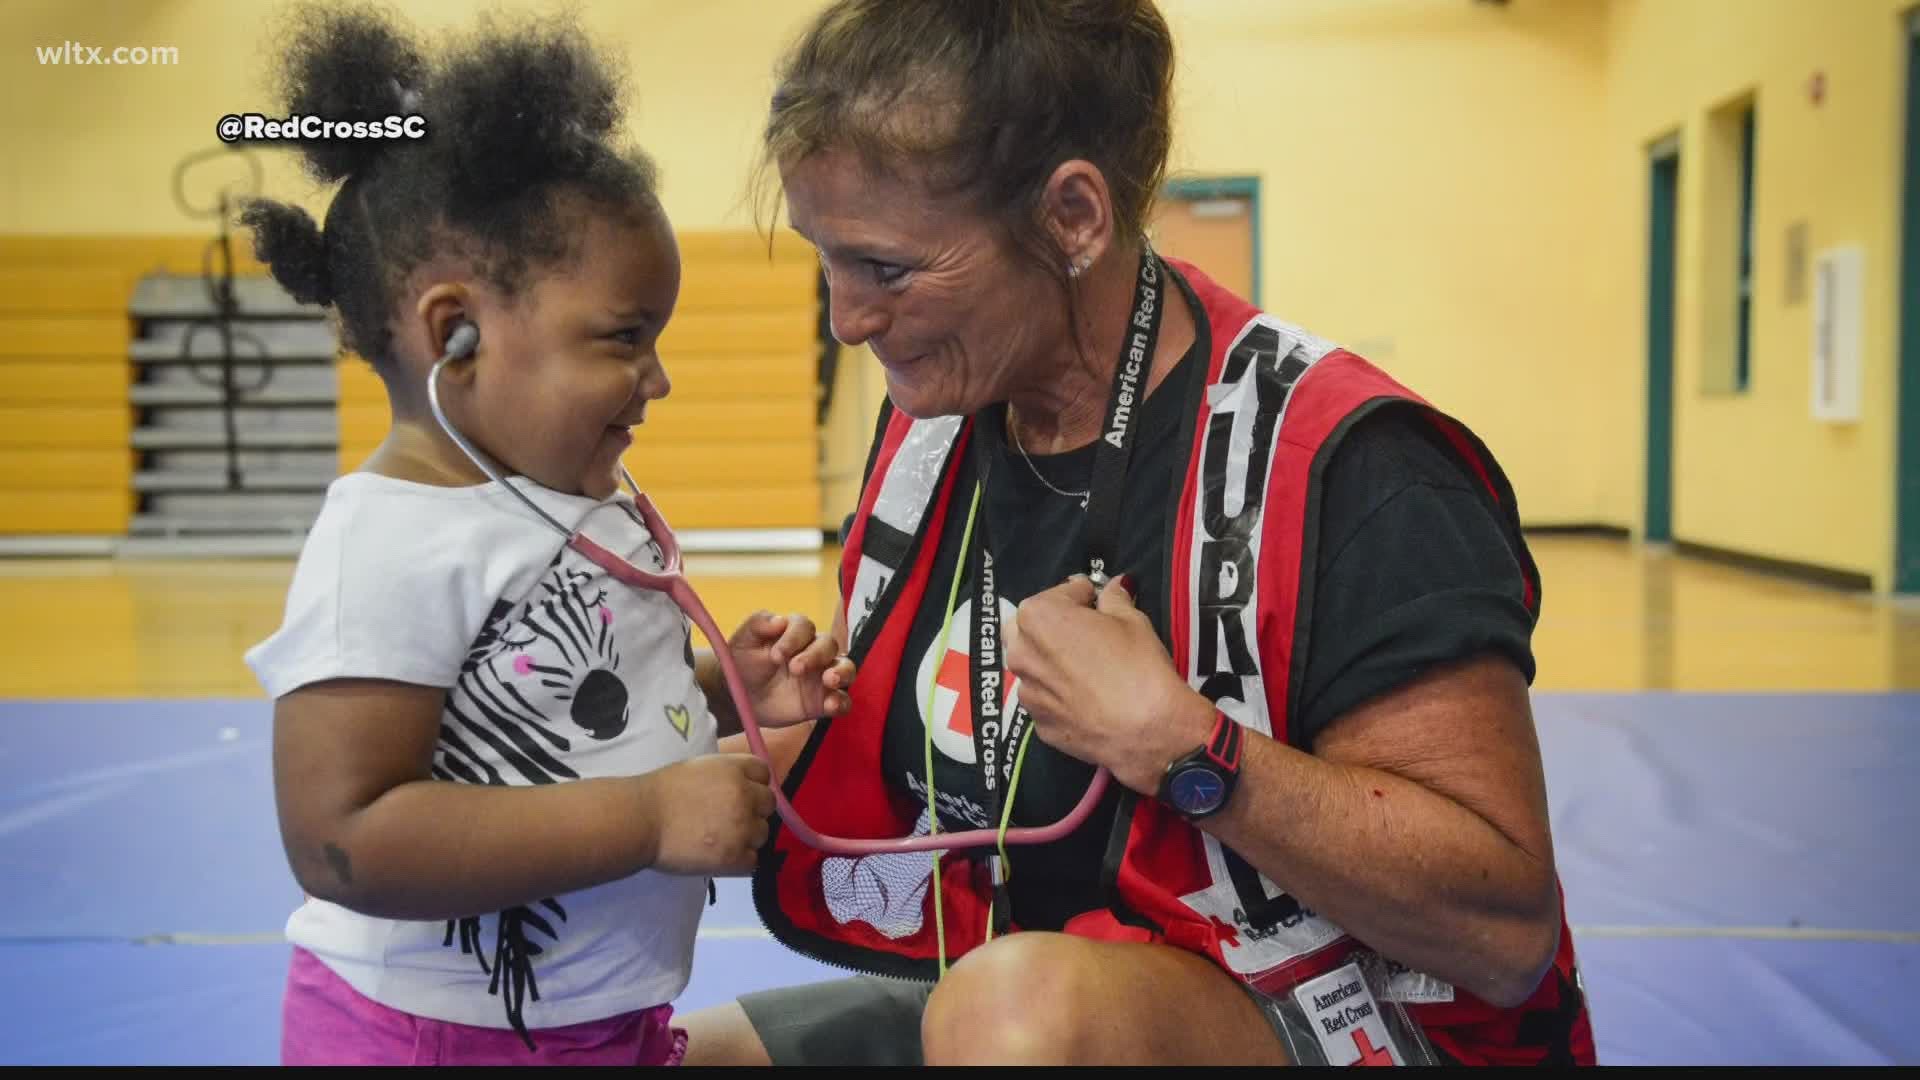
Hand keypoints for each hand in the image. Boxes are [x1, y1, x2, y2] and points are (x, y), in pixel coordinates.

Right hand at [635, 753, 775, 875]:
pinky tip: (720, 857)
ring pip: (762, 834)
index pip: (763, 773)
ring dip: (747, 838)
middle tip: (729, 820)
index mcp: (735, 769)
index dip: (752, 784)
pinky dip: (739, 862)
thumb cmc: (661, 792)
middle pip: (768, 804)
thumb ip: (725, 775)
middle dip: (753, 810)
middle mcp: (745, 795)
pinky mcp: (735, 857)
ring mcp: (743, 827)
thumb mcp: (699, 768)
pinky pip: (753, 861)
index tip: (739, 794)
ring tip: (720, 840)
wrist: (641, 820)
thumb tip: (742, 785)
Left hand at [727, 611, 855, 727]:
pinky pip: (843, 701)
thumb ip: (758, 624)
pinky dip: (841, 702)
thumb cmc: (742, 663)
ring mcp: (821, 677)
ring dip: (842, 672)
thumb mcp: (743, 641)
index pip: (804, 626)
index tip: (776, 655)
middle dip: (815, 654)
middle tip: (795, 669)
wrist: (739, 697)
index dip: (793, 638)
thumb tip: (779, 620)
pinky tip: (830, 705)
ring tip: (829, 680)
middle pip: (829, 644)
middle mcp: (813, 652)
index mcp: (794, 633)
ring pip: (845, 668)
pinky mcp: (822, 702)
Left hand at [1004, 575, 1212, 794]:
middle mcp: (1020, 653)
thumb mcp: (1132, 619)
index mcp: (1037, 616)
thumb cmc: (1137, 666)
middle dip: (1053, 625)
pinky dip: (1060, 695)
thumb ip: (1113, 599)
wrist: (1146, 729)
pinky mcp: (1038, 724)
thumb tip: (1113, 589)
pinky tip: (1088, 699)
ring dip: (1053, 662)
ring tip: (1088, 670)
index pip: (1058, 594)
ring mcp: (1027, 692)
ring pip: (1034, 667)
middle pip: (1030, 629)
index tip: (1096, 603)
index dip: (1081, 596)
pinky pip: (1045, 700)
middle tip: (1085, 632)